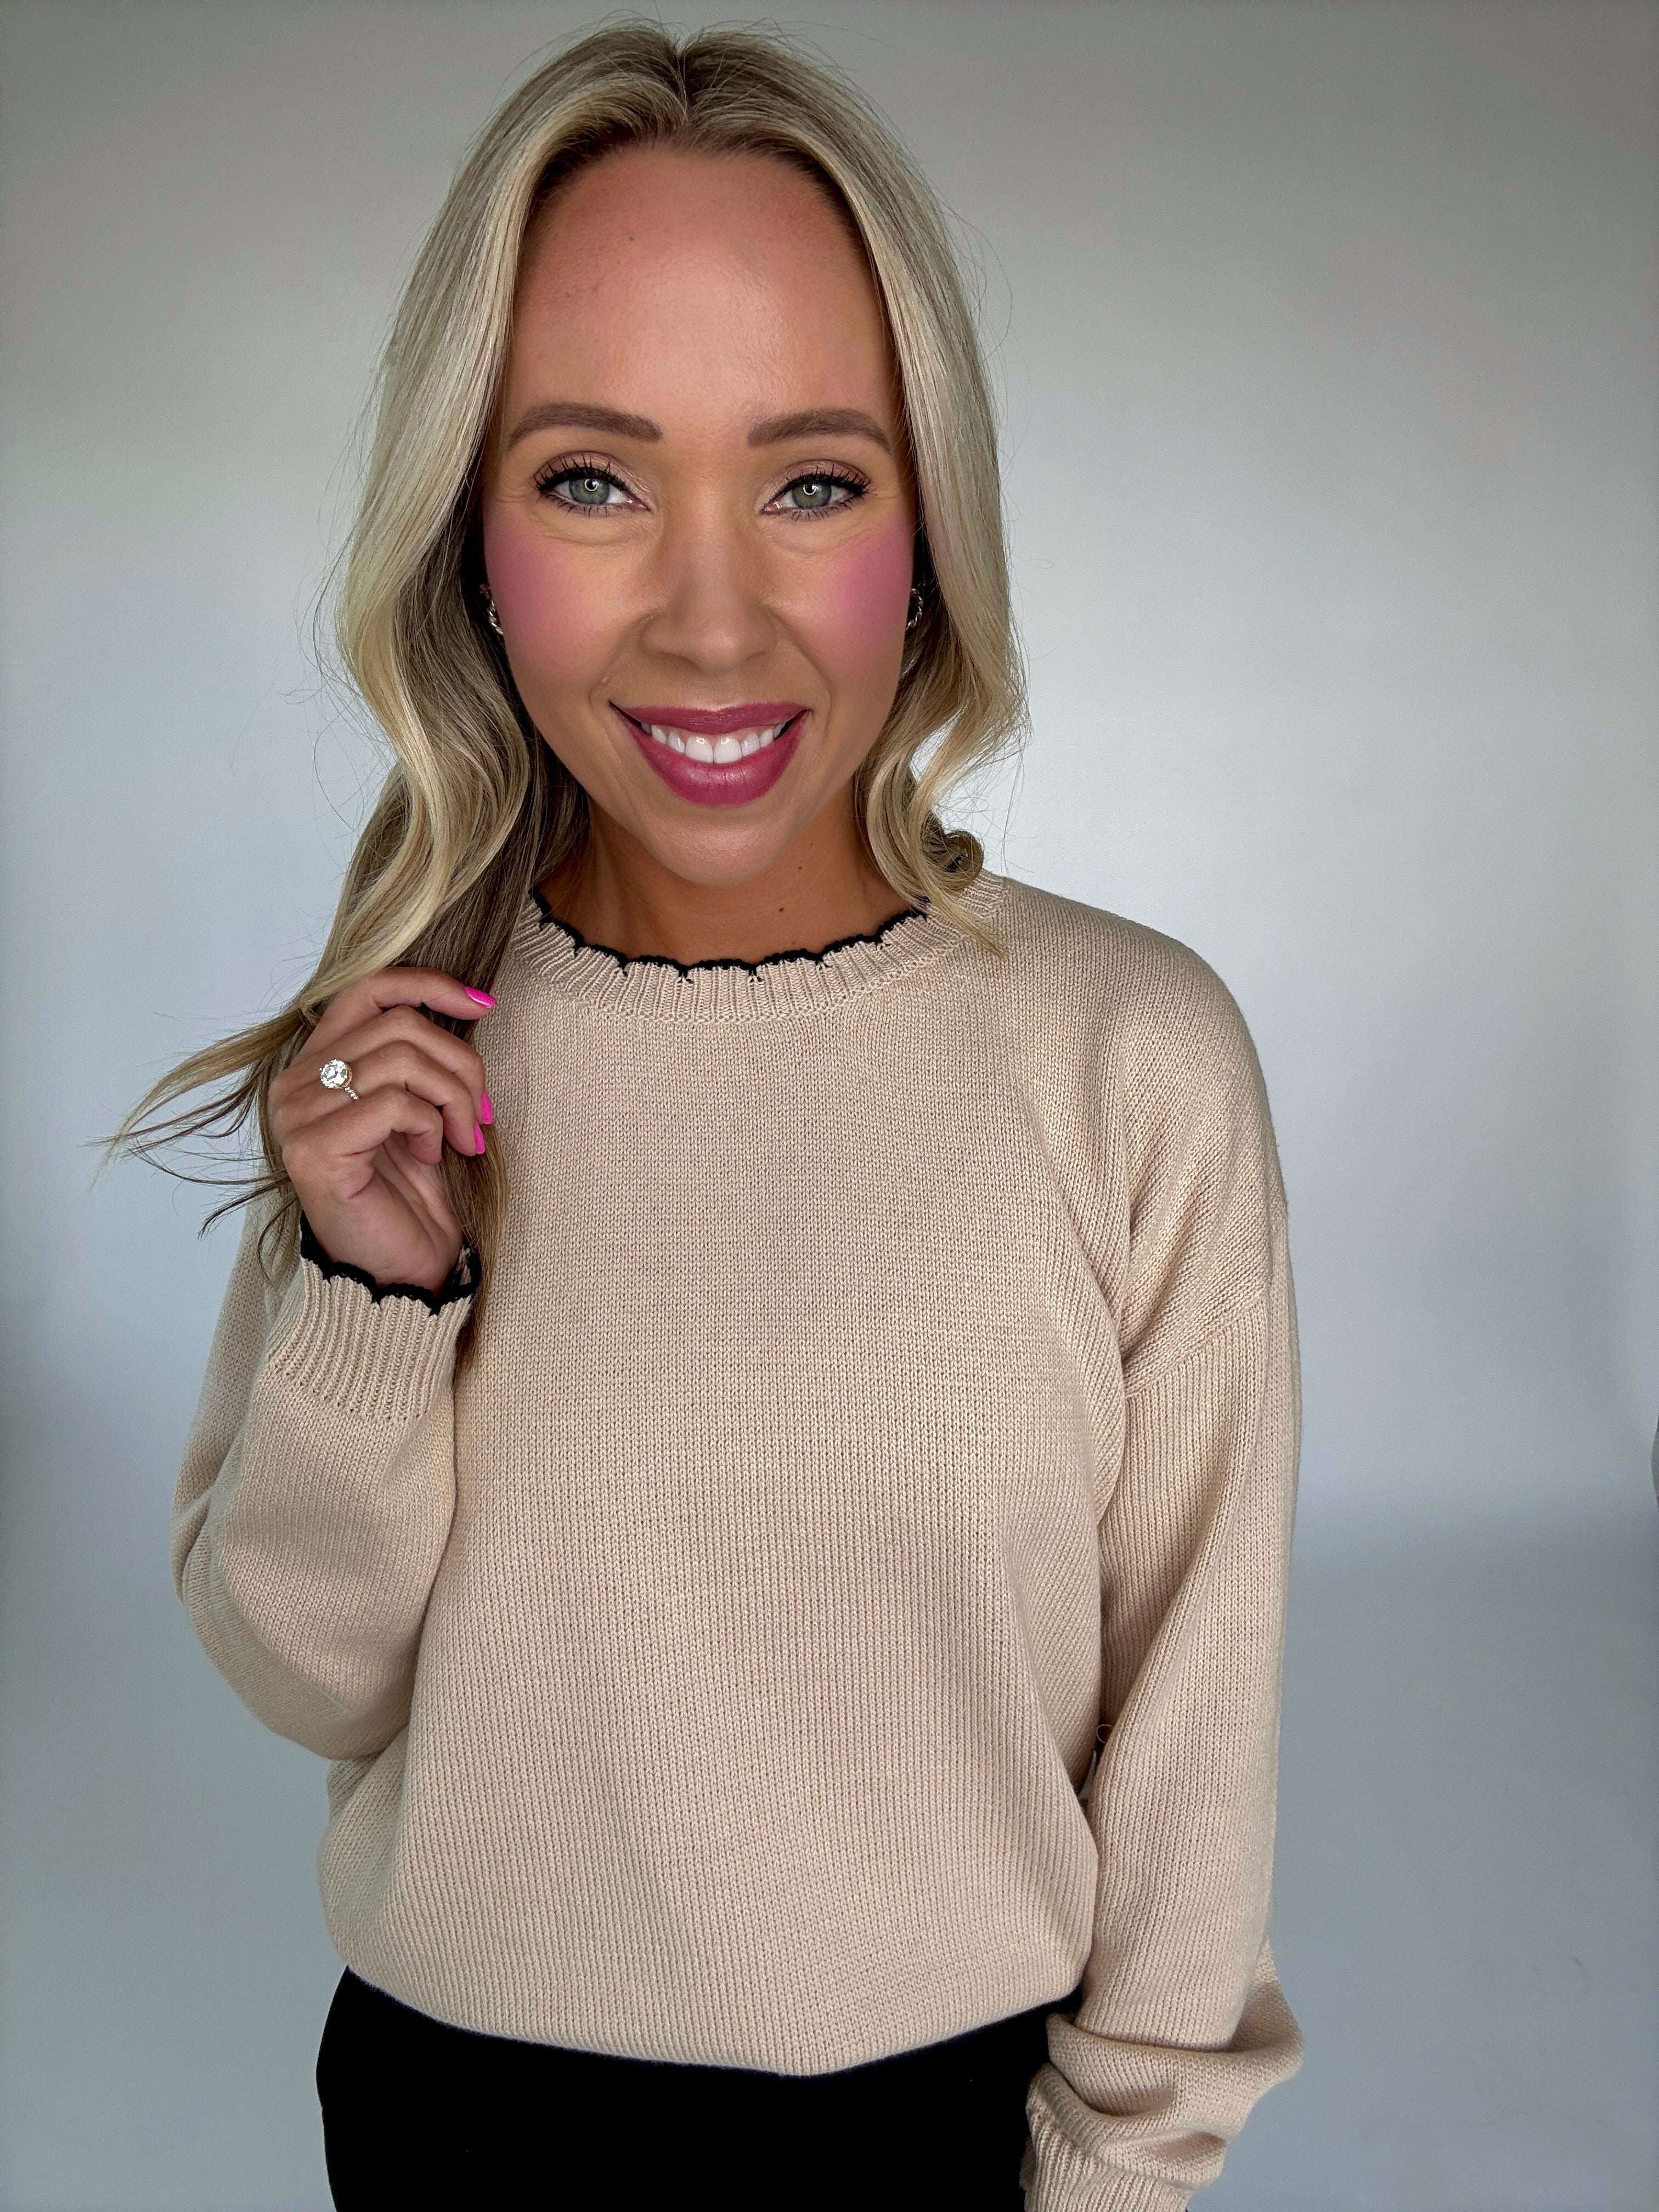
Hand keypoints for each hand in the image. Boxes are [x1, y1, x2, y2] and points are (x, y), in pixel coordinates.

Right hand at [270, 968, 492, 1293]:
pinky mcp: (314, 1148)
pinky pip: (395, 1103)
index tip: (482, 1003)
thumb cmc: (410, 1195)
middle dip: (460, 1064)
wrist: (402, 1271)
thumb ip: (417, 1059)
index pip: (367, 989)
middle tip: (481, 1113)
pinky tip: (431, 1155)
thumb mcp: (418, 1111)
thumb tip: (467, 1001)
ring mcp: (298, 1115)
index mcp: (316, 1064)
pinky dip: (430, 1125)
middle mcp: (295, 1083)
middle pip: (399, 1025)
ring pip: (403, 1060)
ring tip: (462, 1137)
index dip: (429, 985)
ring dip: (454, 1098)